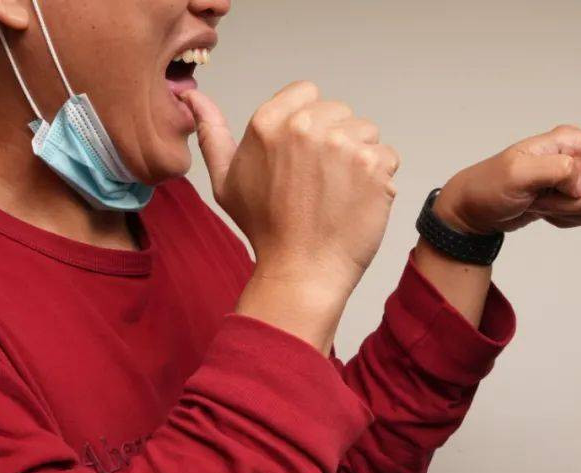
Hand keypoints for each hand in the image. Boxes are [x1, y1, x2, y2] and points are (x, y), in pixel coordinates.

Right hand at [183, 82, 399, 300]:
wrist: (302, 271)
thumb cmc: (265, 230)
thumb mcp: (226, 180)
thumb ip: (212, 133)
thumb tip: (192, 98)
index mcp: (269, 122)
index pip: (308, 92)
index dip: (312, 123)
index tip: (308, 156)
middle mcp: (306, 126)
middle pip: (341, 113)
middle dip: (338, 141)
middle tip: (323, 182)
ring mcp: (343, 144)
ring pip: (367, 134)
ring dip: (361, 160)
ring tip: (340, 194)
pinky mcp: (373, 165)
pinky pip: (388, 157)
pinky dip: (380, 180)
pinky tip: (358, 203)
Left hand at [431, 125, 580, 235]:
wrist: (472, 211)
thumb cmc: (488, 187)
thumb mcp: (517, 176)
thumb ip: (556, 173)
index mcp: (569, 144)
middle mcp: (577, 158)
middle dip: (571, 204)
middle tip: (540, 197)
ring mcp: (573, 180)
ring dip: (563, 214)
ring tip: (537, 203)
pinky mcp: (568, 199)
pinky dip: (561, 221)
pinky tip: (541, 212)